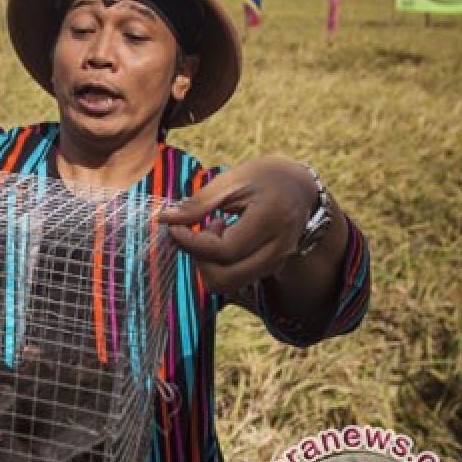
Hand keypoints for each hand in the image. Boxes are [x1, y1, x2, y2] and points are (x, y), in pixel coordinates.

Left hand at [158, 157, 316, 293]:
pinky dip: (218, 265)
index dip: (191, 243)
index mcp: (271, 220)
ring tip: (214, 230)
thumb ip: (198, 203)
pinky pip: (235, 280)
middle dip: (198, 258)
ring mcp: (277, 263)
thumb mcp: (230, 180)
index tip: (174, 226)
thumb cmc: (263, 177)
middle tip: (197, 229)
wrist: (299, 187)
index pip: (224, 250)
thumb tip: (163, 219)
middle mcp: (279, 249)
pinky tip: (224, 236)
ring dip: (208, 263)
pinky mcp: (270, 269)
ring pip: (227, 284)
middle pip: (225, 278)